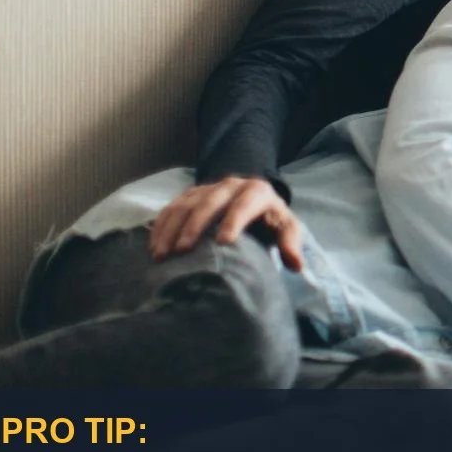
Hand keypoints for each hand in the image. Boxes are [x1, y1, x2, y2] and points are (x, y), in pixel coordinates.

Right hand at [148, 176, 304, 272]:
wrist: (252, 198)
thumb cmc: (269, 219)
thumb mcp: (284, 227)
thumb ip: (290, 243)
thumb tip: (297, 266)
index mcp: (257, 192)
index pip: (245, 204)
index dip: (234, 220)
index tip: (223, 242)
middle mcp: (231, 185)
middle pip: (210, 202)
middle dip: (196, 225)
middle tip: (183, 250)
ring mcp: (208, 188)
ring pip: (186, 204)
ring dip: (172, 228)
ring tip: (162, 255)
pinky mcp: (190, 194)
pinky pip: (171, 207)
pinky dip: (161, 226)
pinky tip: (154, 246)